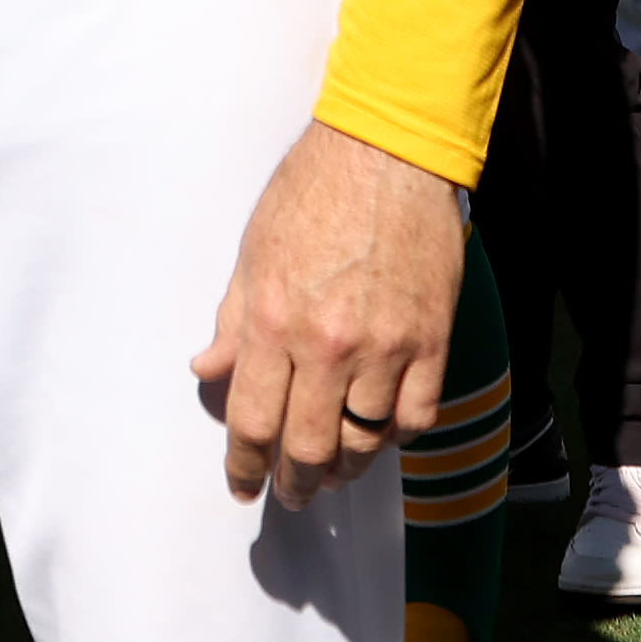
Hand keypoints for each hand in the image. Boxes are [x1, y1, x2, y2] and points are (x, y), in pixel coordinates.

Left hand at [189, 120, 465, 506]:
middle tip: (292, 491)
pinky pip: (415, 416)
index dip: (245, 465)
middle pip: (308, 446)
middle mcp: (328, 343)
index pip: (253, 421)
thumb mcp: (254, 251)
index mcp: (274, 321)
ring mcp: (386, 346)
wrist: (389, 150)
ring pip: (365, 441)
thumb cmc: (314, 190)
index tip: (244, 485)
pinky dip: (397, 436)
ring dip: (346, 466)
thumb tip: (208, 371)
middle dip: (295, 481)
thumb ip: (232, 321)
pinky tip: (382, 432)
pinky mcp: (432, 339)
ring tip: (335, 469)